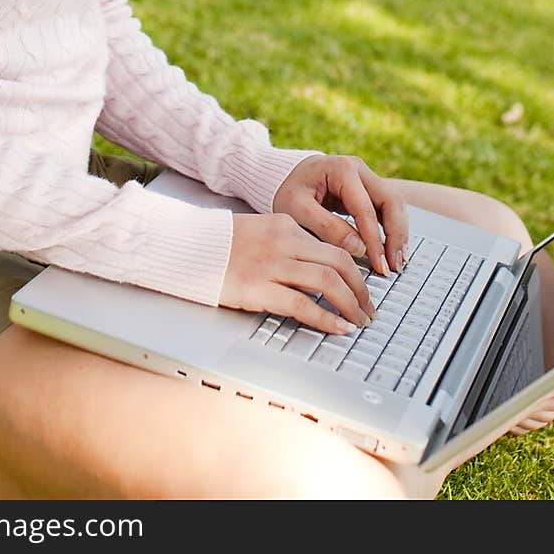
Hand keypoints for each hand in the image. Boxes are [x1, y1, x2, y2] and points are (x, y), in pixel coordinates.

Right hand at [219, 213, 376, 333]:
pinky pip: (302, 304)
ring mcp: (272, 265)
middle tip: (369, 308)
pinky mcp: (259, 289)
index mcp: (286, 225)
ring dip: (351, 304)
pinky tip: (337, 328)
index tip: (364, 286)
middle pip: (339, 261)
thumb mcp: (259, 231)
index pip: (333, 244)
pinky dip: (326, 318)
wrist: (184, 246)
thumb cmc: (219, 243)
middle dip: (361, 287)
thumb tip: (315, 267)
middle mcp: (284, 242)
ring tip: (359, 321)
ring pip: (327, 280)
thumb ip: (287, 243)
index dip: (355, 268)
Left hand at [272, 154, 408, 276]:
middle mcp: (360, 169)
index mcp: (342, 170)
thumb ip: (327, 227)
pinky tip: (390, 251)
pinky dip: (392, 229)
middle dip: (396, 235)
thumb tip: (359, 248)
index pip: (366, 209)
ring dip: (398, 233)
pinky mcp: (368, 189)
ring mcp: (366, 178)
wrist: (285, 177)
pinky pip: (387, 209)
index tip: (379, 266)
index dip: (375, 241)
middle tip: (394, 265)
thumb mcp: (297, 209)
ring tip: (395, 262)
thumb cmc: (289, 191)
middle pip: (392, 201)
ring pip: (395, 204)